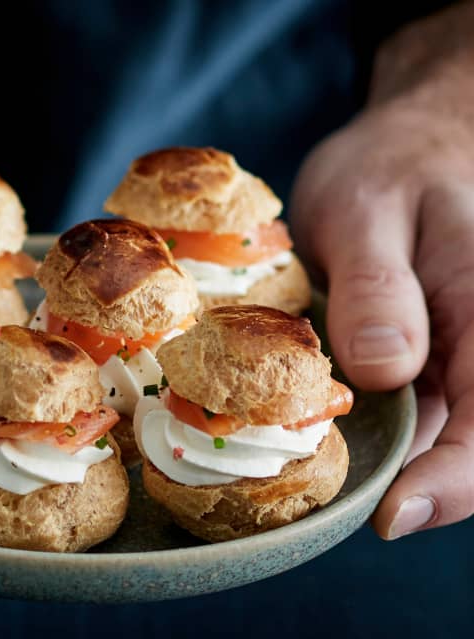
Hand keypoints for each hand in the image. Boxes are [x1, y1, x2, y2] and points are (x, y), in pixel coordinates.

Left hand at [290, 2, 473, 538]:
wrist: (398, 151)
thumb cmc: (387, 169)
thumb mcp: (366, 212)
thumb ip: (377, 289)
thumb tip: (385, 370)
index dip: (453, 481)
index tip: (392, 513)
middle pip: (471, 446)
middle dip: (411, 485)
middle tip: (330, 499)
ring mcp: (457, 360)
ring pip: (439, 439)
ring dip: (386, 466)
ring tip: (315, 472)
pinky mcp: (426, 363)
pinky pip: (411, 418)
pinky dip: (373, 436)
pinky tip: (325, 435)